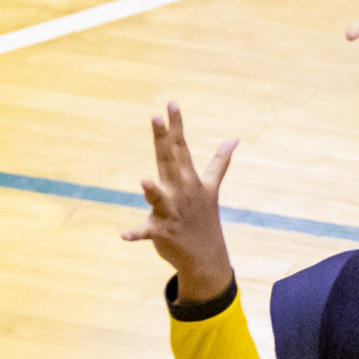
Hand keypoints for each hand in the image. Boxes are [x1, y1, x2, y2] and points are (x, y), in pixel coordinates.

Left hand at [122, 102, 236, 301]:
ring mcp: (170, 212)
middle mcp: (180, 191)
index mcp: (188, 179)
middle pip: (168, 161)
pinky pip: (146, 232)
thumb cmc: (204, 217)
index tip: (171, 103)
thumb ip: (220, 162)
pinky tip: (125, 235)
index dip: (175, 126)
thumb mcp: (212, 187)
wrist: (205, 255)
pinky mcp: (160, 231)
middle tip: (155, 117)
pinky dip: (136, 234)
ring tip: (145, 181)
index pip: (180, 147)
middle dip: (163, 140)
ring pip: (158, 198)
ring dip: (152, 191)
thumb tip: (234, 139)